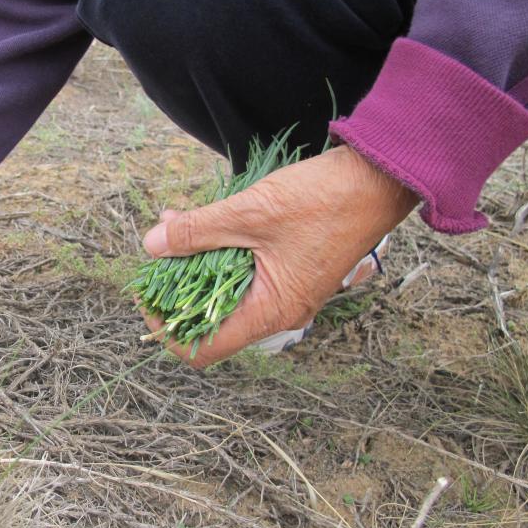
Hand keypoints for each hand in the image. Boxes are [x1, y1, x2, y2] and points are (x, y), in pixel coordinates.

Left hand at [140, 145, 417, 367]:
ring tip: (175, 223)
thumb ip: (198, 231)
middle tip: (159, 249)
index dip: (168, 329)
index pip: (204, 348)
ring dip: (195, 262)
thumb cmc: (323, 200)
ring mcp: (285, 291)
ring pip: (224, 290)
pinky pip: (242, 272)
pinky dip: (218, 251)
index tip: (147, 297)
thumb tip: (152, 245)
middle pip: (210, 319)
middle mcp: (278, 311)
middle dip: (176, 286)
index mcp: (270, 312)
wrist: (380, 179)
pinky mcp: (289, 270)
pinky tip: (202, 220)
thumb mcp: (250, 213)